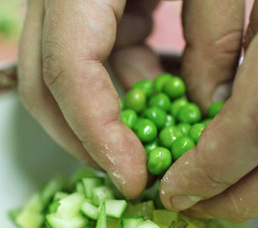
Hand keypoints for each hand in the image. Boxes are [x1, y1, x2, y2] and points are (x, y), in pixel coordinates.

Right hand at [18, 0, 245, 197]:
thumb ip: (214, 35)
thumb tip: (209, 108)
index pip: (68, 72)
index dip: (98, 134)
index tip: (135, 179)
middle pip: (43, 87)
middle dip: (84, 141)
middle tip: (130, 177)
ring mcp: (63, 3)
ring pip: (62, 76)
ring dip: (106, 114)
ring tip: (156, 140)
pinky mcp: (81, 2)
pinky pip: (88, 55)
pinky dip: (122, 82)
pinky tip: (160, 92)